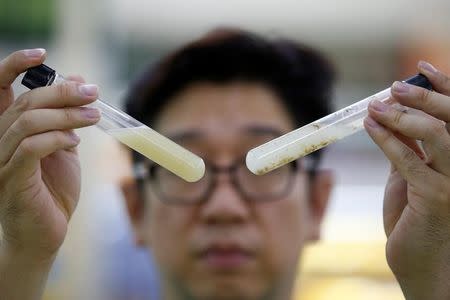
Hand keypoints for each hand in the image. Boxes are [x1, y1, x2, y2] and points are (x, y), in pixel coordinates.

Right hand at [0, 49, 99, 261]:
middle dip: (63, 92)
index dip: (14, 66)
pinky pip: (31, 148)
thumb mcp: (63, 147)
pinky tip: (75, 141)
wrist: (44, 233)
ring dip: (67, 115)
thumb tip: (79, 81)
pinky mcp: (10, 179)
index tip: (42, 55)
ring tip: (93, 116)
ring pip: (28, 122)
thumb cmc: (52, 190)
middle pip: (24, 102)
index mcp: (7, 130)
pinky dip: (57, 138)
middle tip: (94, 93)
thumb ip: (67, 117)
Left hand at [364, 61, 449, 299]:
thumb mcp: (411, 175)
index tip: (420, 68)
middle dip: (422, 97)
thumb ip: (408, 147)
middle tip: (391, 88)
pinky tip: (370, 127)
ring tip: (375, 107)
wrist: (421, 262)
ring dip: (402, 116)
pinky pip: (409, 160)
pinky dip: (386, 139)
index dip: (444, 87)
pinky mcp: (438, 198)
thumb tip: (392, 116)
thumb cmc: (416, 218)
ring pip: (436, 134)